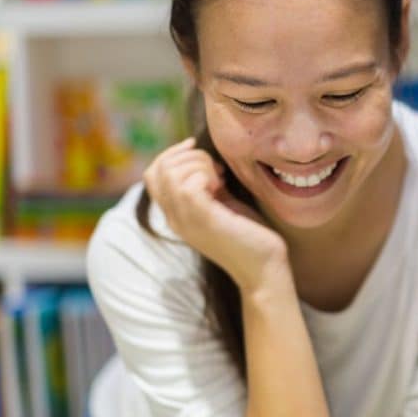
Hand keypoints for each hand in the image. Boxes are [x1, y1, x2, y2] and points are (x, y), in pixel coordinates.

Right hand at [143, 137, 291, 292]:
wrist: (264, 269)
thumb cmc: (250, 235)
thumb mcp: (223, 204)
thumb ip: (208, 185)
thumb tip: (202, 157)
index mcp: (176, 214)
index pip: (152, 174)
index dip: (172, 153)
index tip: (196, 148)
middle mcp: (174, 218)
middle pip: (158, 169)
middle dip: (189, 156)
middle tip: (218, 169)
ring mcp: (185, 220)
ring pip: (171, 173)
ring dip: (199, 164)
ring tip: (221, 179)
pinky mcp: (203, 219)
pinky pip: (188, 184)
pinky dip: (206, 174)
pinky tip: (223, 186)